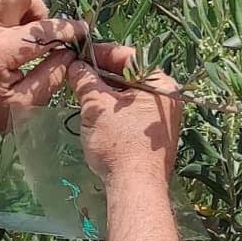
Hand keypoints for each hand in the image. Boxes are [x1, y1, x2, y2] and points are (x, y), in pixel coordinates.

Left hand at [0, 0, 89, 150]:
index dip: (69, 29)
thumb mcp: (26, 103)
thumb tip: (71, 51)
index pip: (43, 30)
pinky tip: (28, 34)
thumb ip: (52, 74)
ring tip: (43, 34)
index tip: (85, 32)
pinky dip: (22, 12)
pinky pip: (4, 5)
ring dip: (35, 5)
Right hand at [65, 43, 182, 183]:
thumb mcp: (96, 106)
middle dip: (101, 74)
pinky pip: (133, 113)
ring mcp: (163, 119)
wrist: (136, 186)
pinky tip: (96, 114)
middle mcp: (167, 98)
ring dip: (106, 92)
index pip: (127, 56)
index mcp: (160, 83)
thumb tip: (75, 65)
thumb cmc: (119, 142)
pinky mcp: (154, 136)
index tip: (78, 55)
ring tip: (82, 93)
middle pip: (129, 76)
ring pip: (129, 95)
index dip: (100, 53)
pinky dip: (115, 109)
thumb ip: (85, 80)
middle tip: (77, 75)